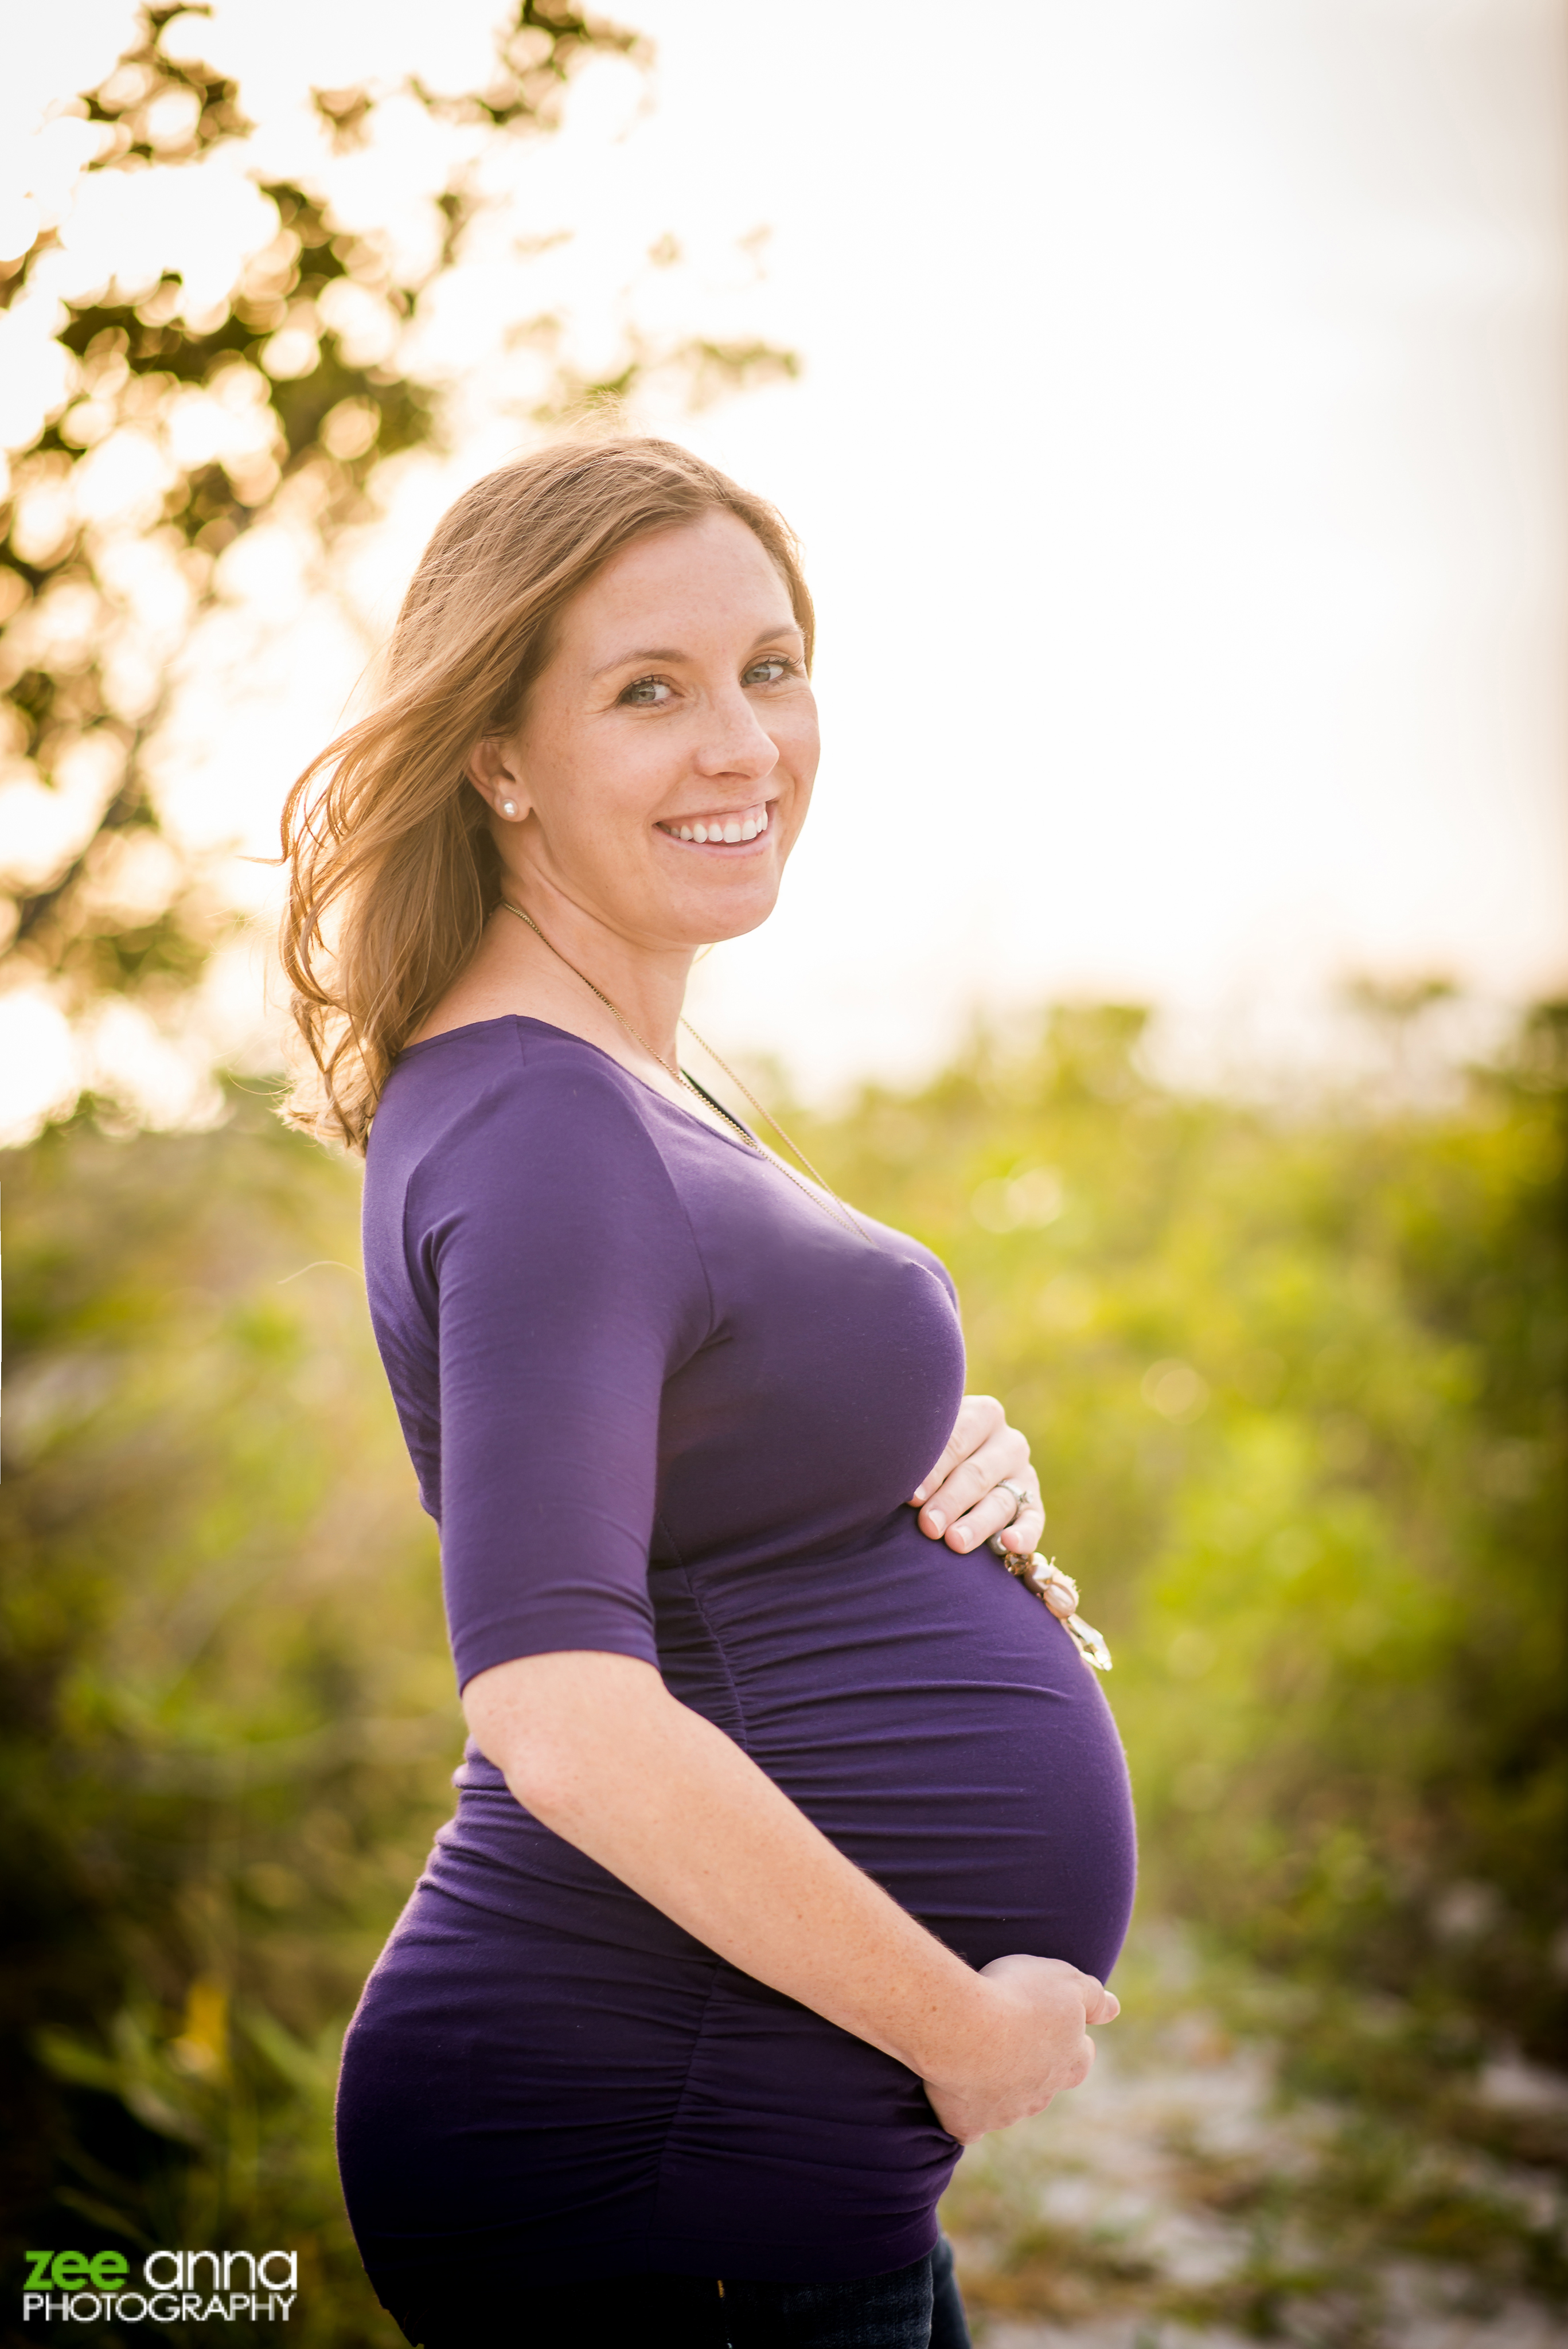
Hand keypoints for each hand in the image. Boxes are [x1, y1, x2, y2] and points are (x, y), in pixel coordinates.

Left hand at [911, 1395, 1044, 1557]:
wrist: (953, 1469)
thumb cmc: (926, 1453)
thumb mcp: (926, 1441)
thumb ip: (915, 1451)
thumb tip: (889, 1476)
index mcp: (982, 1415)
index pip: (957, 1440)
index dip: (933, 1469)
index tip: (912, 1496)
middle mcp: (1007, 1442)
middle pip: (977, 1474)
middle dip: (950, 1501)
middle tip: (928, 1525)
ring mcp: (1023, 1474)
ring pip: (1001, 1501)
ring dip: (978, 1524)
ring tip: (955, 1543)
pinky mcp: (1033, 1504)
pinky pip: (1033, 1521)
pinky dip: (1024, 1535)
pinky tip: (1009, 1545)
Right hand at [921, 1954, 1118, 2144]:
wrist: (965, 2027)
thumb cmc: (1018, 1996)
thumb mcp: (1066, 1981)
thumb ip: (1094, 1997)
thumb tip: (1115, 2008)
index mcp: (1069, 2062)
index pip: (1080, 2058)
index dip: (1069, 2041)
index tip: (1051, 2025)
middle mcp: (1043, 2094)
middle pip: (1044, 2084)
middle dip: (1032, 2066)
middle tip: (1009, 2037)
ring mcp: (1007, 2113)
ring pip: (1009, 2105)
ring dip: (998, 2086)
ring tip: (975, 2054)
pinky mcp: (970, 2123)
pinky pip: (970, 2126)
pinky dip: (965, 2115)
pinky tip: (955, 2100)